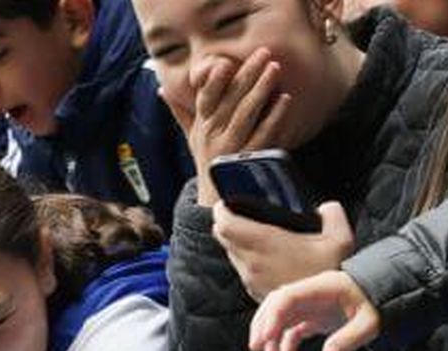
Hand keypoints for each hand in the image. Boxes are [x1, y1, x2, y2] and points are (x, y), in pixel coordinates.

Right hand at [187, 48, 294, 205]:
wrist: (217, 202)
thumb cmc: (207, 163)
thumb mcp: (191, 138)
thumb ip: (180, 112)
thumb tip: (162, 89)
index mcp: (202, 126)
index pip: (205, 98)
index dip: (214, 80)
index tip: (225, 62)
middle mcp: (214, 136)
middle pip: (231, 99)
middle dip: (247, 74)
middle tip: (263, 52)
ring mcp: (232, 148)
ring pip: (246, 113)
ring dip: (261, 88)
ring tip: (274, 68)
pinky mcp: (250, 160)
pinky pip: (264, 134)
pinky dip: (275, 116)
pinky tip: (285, 99)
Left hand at [214, 201, 353, 302]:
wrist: (328, 312)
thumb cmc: (331, 275)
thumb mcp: (340, 239)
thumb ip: (332, 213)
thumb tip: (325, 207)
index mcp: (265, 244)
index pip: (224, 225)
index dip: (223, 210)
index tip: (229, 204)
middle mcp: (253, 264)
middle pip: (223, 238)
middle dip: (228, 225)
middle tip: (241, 216)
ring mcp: (252, 280)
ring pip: (232, 255)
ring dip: (237, 244)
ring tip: (255, 236)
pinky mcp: (255, 292)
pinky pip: (243, 271)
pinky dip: (247, 260)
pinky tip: (267, 257)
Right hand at [252, 270, 382, 350]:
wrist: (384, 295)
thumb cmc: (377, 304)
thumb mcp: (369, 323)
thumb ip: (349, 338)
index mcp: (320, 288)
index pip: (286, 298)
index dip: (272, 316)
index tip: (265, 338)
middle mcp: (309, 294)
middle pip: (275, 305)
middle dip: (262, 326)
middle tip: (256, 348)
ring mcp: (310, 305)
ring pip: (280, 318)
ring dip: (272, 339)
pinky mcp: (313, 316)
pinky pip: (292, 329)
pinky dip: (285, 344)